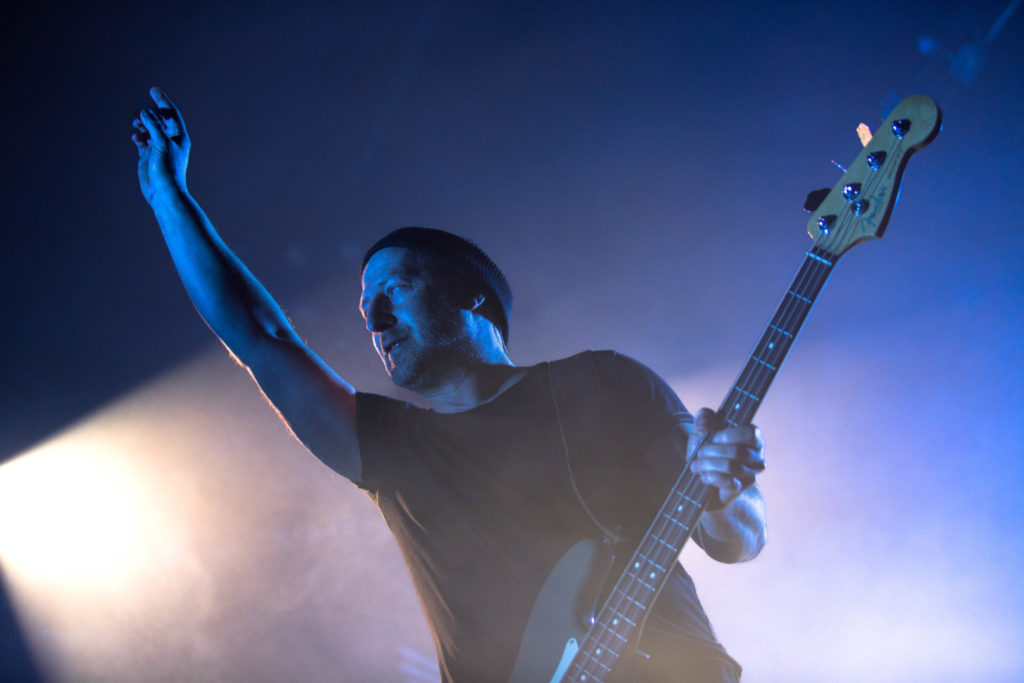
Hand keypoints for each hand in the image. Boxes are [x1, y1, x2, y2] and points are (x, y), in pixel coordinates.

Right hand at [131, 86, 189, 204]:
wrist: (163, 193)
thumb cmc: (168, 170)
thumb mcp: (161, 145)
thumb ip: (153, 127)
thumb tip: (144, 112)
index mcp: (179, 137)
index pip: (171, 113)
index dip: (162, 101)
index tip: (153, 89)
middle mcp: (169, 140)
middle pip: (157, 119)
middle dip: (147, 114)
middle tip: (137, 114)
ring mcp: (157, 147)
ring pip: (148, 128)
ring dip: (141, 124)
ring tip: (136, 126)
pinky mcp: (147, 155)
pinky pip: (141, 140)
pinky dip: (137, 136)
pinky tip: (135, 138)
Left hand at [687, 408, 764, 511]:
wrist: (705, 474)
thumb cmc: (708, 448)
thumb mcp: (703, 429)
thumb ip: (704, 418)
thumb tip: (704, 422)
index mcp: (753, 438)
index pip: (750, 433)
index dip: (731, 434)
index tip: (715, 436)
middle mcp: (756, 456)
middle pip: (737, 451)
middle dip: (711, 450)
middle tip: (699, 453)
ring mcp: (750, 474)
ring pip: (731, 466)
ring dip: (708, 464)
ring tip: (696, 465)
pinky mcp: (741, 488)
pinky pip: (729, 482)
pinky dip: (712, 477)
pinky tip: (704, 476)